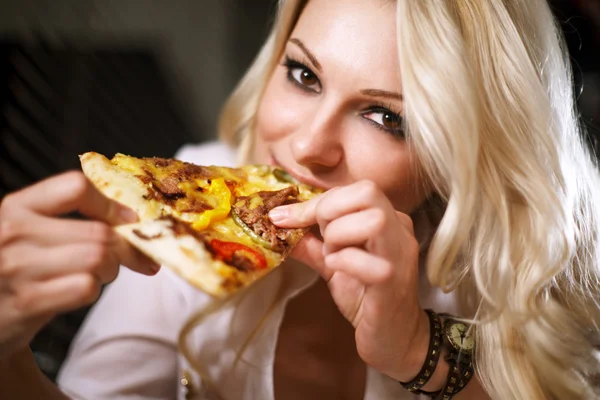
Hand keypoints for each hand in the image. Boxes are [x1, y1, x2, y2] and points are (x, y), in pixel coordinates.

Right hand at [0, 172, 159, 357]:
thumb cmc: (21, 269)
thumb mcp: (32, 232)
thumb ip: (71, 217)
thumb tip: (133, 220)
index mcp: (18, 206)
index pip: (76, 187)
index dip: (111, 205)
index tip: (129, 220)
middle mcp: (13, 232)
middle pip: (98, 231)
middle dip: (123, 248)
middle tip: (127, 258)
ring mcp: (18, 267)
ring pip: (97, 258)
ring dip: (109, 269)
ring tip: (98, 273)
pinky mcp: (28, 300)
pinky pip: (86, 287)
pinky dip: (93, 290)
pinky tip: (79, 290)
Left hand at [269, 180, 429, 380]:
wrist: (394, 340)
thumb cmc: (367, 297)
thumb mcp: (334, 263)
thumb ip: (311, 243)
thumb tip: (277, 224)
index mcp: (387, 218)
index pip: (353, 189)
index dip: (315, 201)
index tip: (285, 217)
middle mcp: (399, 230)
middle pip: (366, 192)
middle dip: (329, 211)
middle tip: (323, 240)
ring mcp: (399, 254)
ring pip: (373, 220)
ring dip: (339, 236)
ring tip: (334, 257)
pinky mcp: (393, 281)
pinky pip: (365, 260)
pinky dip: (342, 261)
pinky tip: (338, 272)